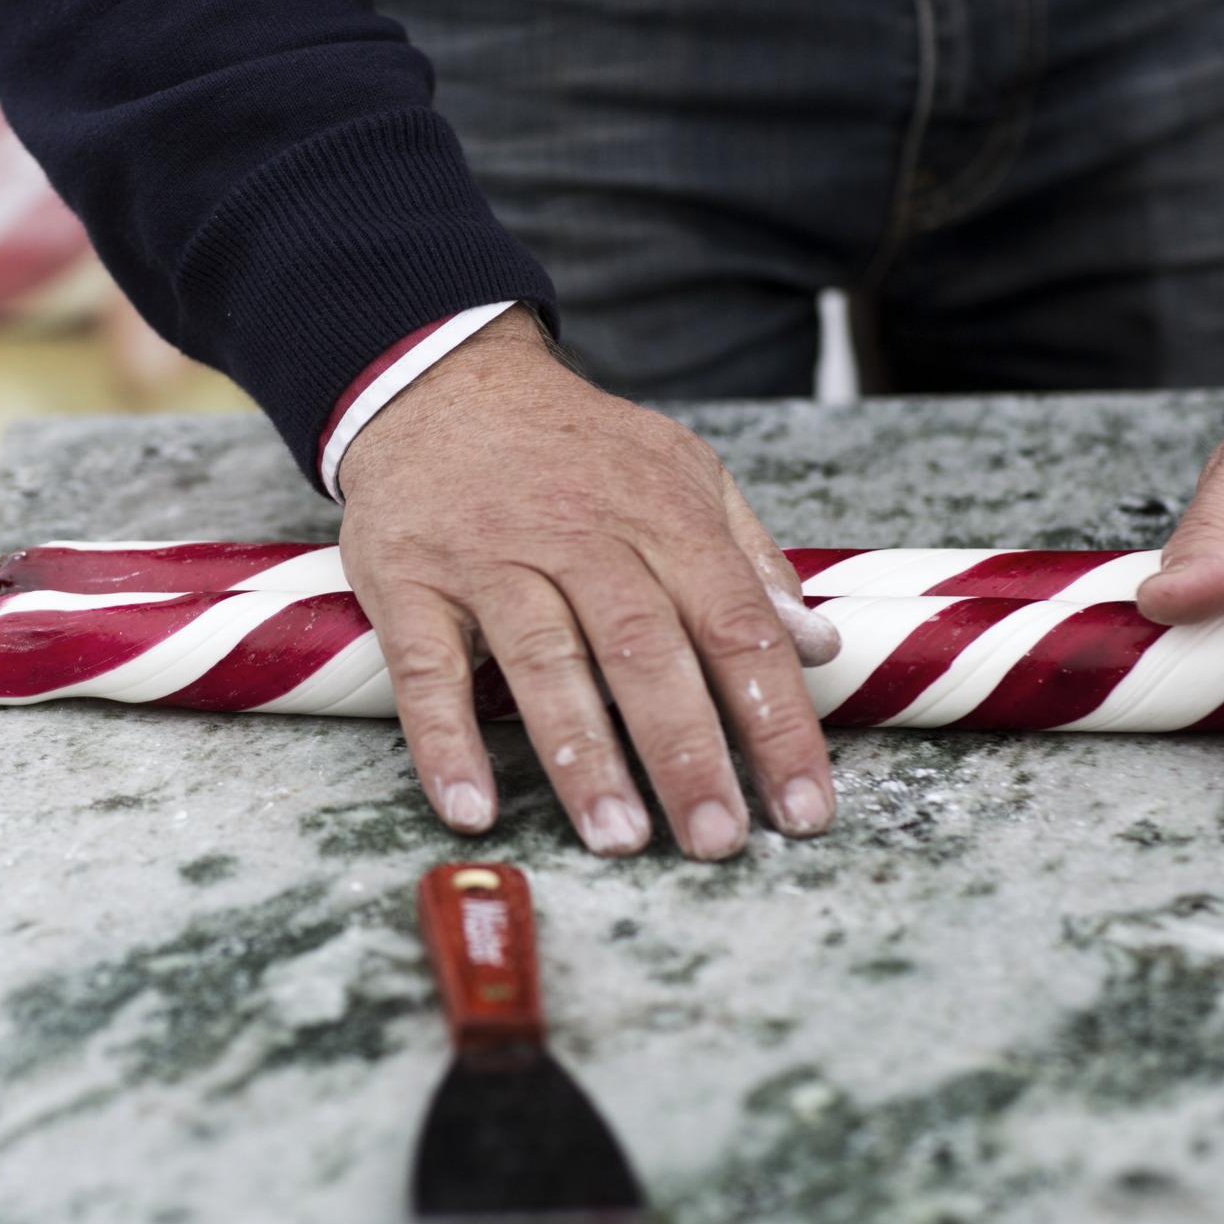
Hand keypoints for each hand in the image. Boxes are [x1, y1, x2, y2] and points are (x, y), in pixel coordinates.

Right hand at [336, 310, 841, 859]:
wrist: (438, 382)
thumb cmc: (571, 449)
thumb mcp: (680, 472)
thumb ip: (748, 560)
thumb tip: (816, 647)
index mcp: (659, 512)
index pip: (735, 626)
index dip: (775, 721)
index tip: (803, 810)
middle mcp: (577, 533)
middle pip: (643, 650)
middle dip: (686, 752)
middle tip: (717, 841)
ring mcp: (488, 557)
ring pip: (543, 661)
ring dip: (582, 757)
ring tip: (618, 837)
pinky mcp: (408, 580)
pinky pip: (426, 671)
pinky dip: (446, 743)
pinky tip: (472, 808)